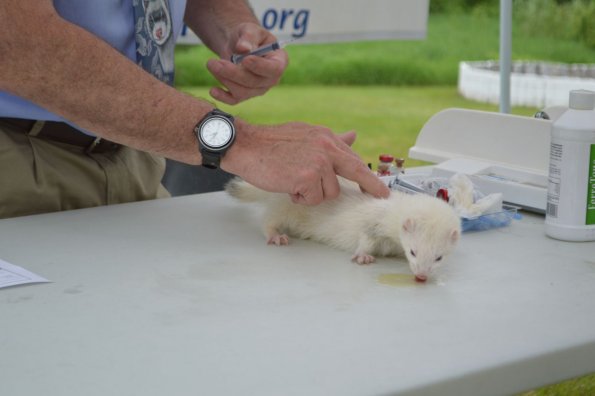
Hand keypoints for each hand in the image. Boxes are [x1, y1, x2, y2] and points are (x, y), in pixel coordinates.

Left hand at [206, 23, 287, 104]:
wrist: (238, 45)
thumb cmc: (248, 36)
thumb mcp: (250, 30)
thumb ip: (248, 37)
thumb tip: (242, 48)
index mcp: (279, 61)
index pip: (274, 69)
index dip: (260, 67)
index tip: (245, 60)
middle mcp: (271, 79)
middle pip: (254, 82)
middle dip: (233, 73)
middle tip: (214, 62)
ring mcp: (258, 89)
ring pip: (242, 92)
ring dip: (224, 79)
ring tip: (211, 64)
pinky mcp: (244, 95)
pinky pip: (234, 100)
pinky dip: (222, 97)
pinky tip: (212, 90)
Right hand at [221, 121, 389, 204]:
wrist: (246, 145)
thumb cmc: (271, 143)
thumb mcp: (305, 136)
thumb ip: (331, 141)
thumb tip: (353, 136)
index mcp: (326, 137)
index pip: (353, 159)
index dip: (368, 176)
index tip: (381, 188)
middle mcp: (326, 147)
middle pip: (356, 171)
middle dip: (371, 186)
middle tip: (382, 196)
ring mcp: (318, 162)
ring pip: (329, 192)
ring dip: (313, 193)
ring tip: (294, 181)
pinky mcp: (307, 177)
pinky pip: (313, 199)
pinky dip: (300, 198)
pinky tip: (288, 185)